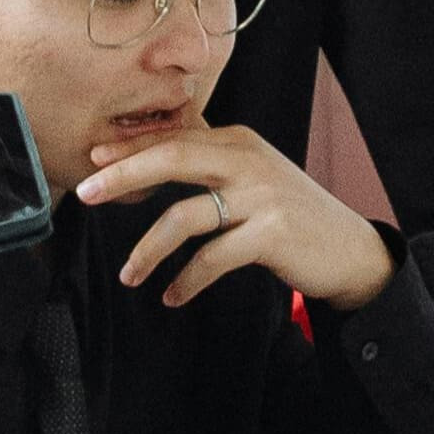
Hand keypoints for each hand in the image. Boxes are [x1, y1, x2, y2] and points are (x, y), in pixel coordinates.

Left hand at [77, 123, 394, 311]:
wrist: (348, 249)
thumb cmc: (291, 214)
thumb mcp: (252, 176)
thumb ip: (211, 163)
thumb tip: (150, 156)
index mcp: (238, 141)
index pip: (174, 138)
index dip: (130, 148)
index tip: (93, 162)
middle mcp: (248, 160)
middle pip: (173, 158)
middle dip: (124, 174)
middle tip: (85, 193)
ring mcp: (261, 196)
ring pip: (185, 216)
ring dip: (148, 249)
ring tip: (130, 275)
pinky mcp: (271, 233)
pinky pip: (212, 258)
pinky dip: (187, 281)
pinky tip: (173, 296)